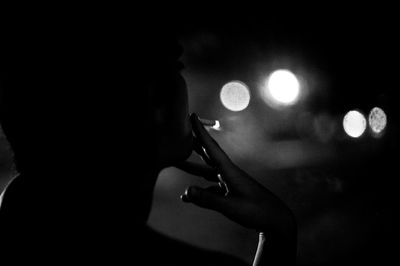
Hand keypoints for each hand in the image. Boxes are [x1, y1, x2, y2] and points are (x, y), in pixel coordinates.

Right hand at [176, 113, 295, 235]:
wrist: (275, 220)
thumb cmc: (256, 211)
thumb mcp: (230, 207)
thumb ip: (208, 200)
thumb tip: (186, 191)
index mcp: (229, 171)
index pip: (211, 147)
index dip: (200, 131)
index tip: (192, 115)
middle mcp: (228, 173)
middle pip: (207, 154)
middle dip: (194, 143)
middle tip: (180, 131)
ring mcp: (229, 182)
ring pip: (206, 171)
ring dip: (191, 166)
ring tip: (176, 161)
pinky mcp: (229, 192)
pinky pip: (209, 187)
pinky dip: (197, 190)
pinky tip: (187, 196)